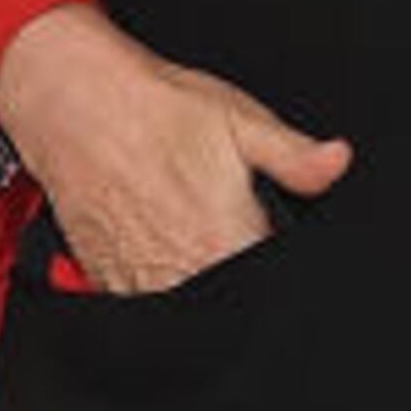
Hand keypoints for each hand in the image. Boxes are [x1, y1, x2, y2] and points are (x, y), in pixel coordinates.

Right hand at [0, 1, 350, 290]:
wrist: (74, 101)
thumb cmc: (155, 106)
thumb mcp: (240, 120)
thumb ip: (294, 156)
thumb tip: (336, 164)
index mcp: (225, 240)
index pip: (269, 285)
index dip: (270, 263)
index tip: (262, 237)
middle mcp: (181, 271)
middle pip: (228, 303)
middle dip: (233, 271)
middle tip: (218, 223)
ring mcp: (139, 280)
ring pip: (185, 309)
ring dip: (192, 282)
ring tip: (183, 229)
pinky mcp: (106, 280)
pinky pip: (142, 302)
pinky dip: (154, 283)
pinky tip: (156, 243)